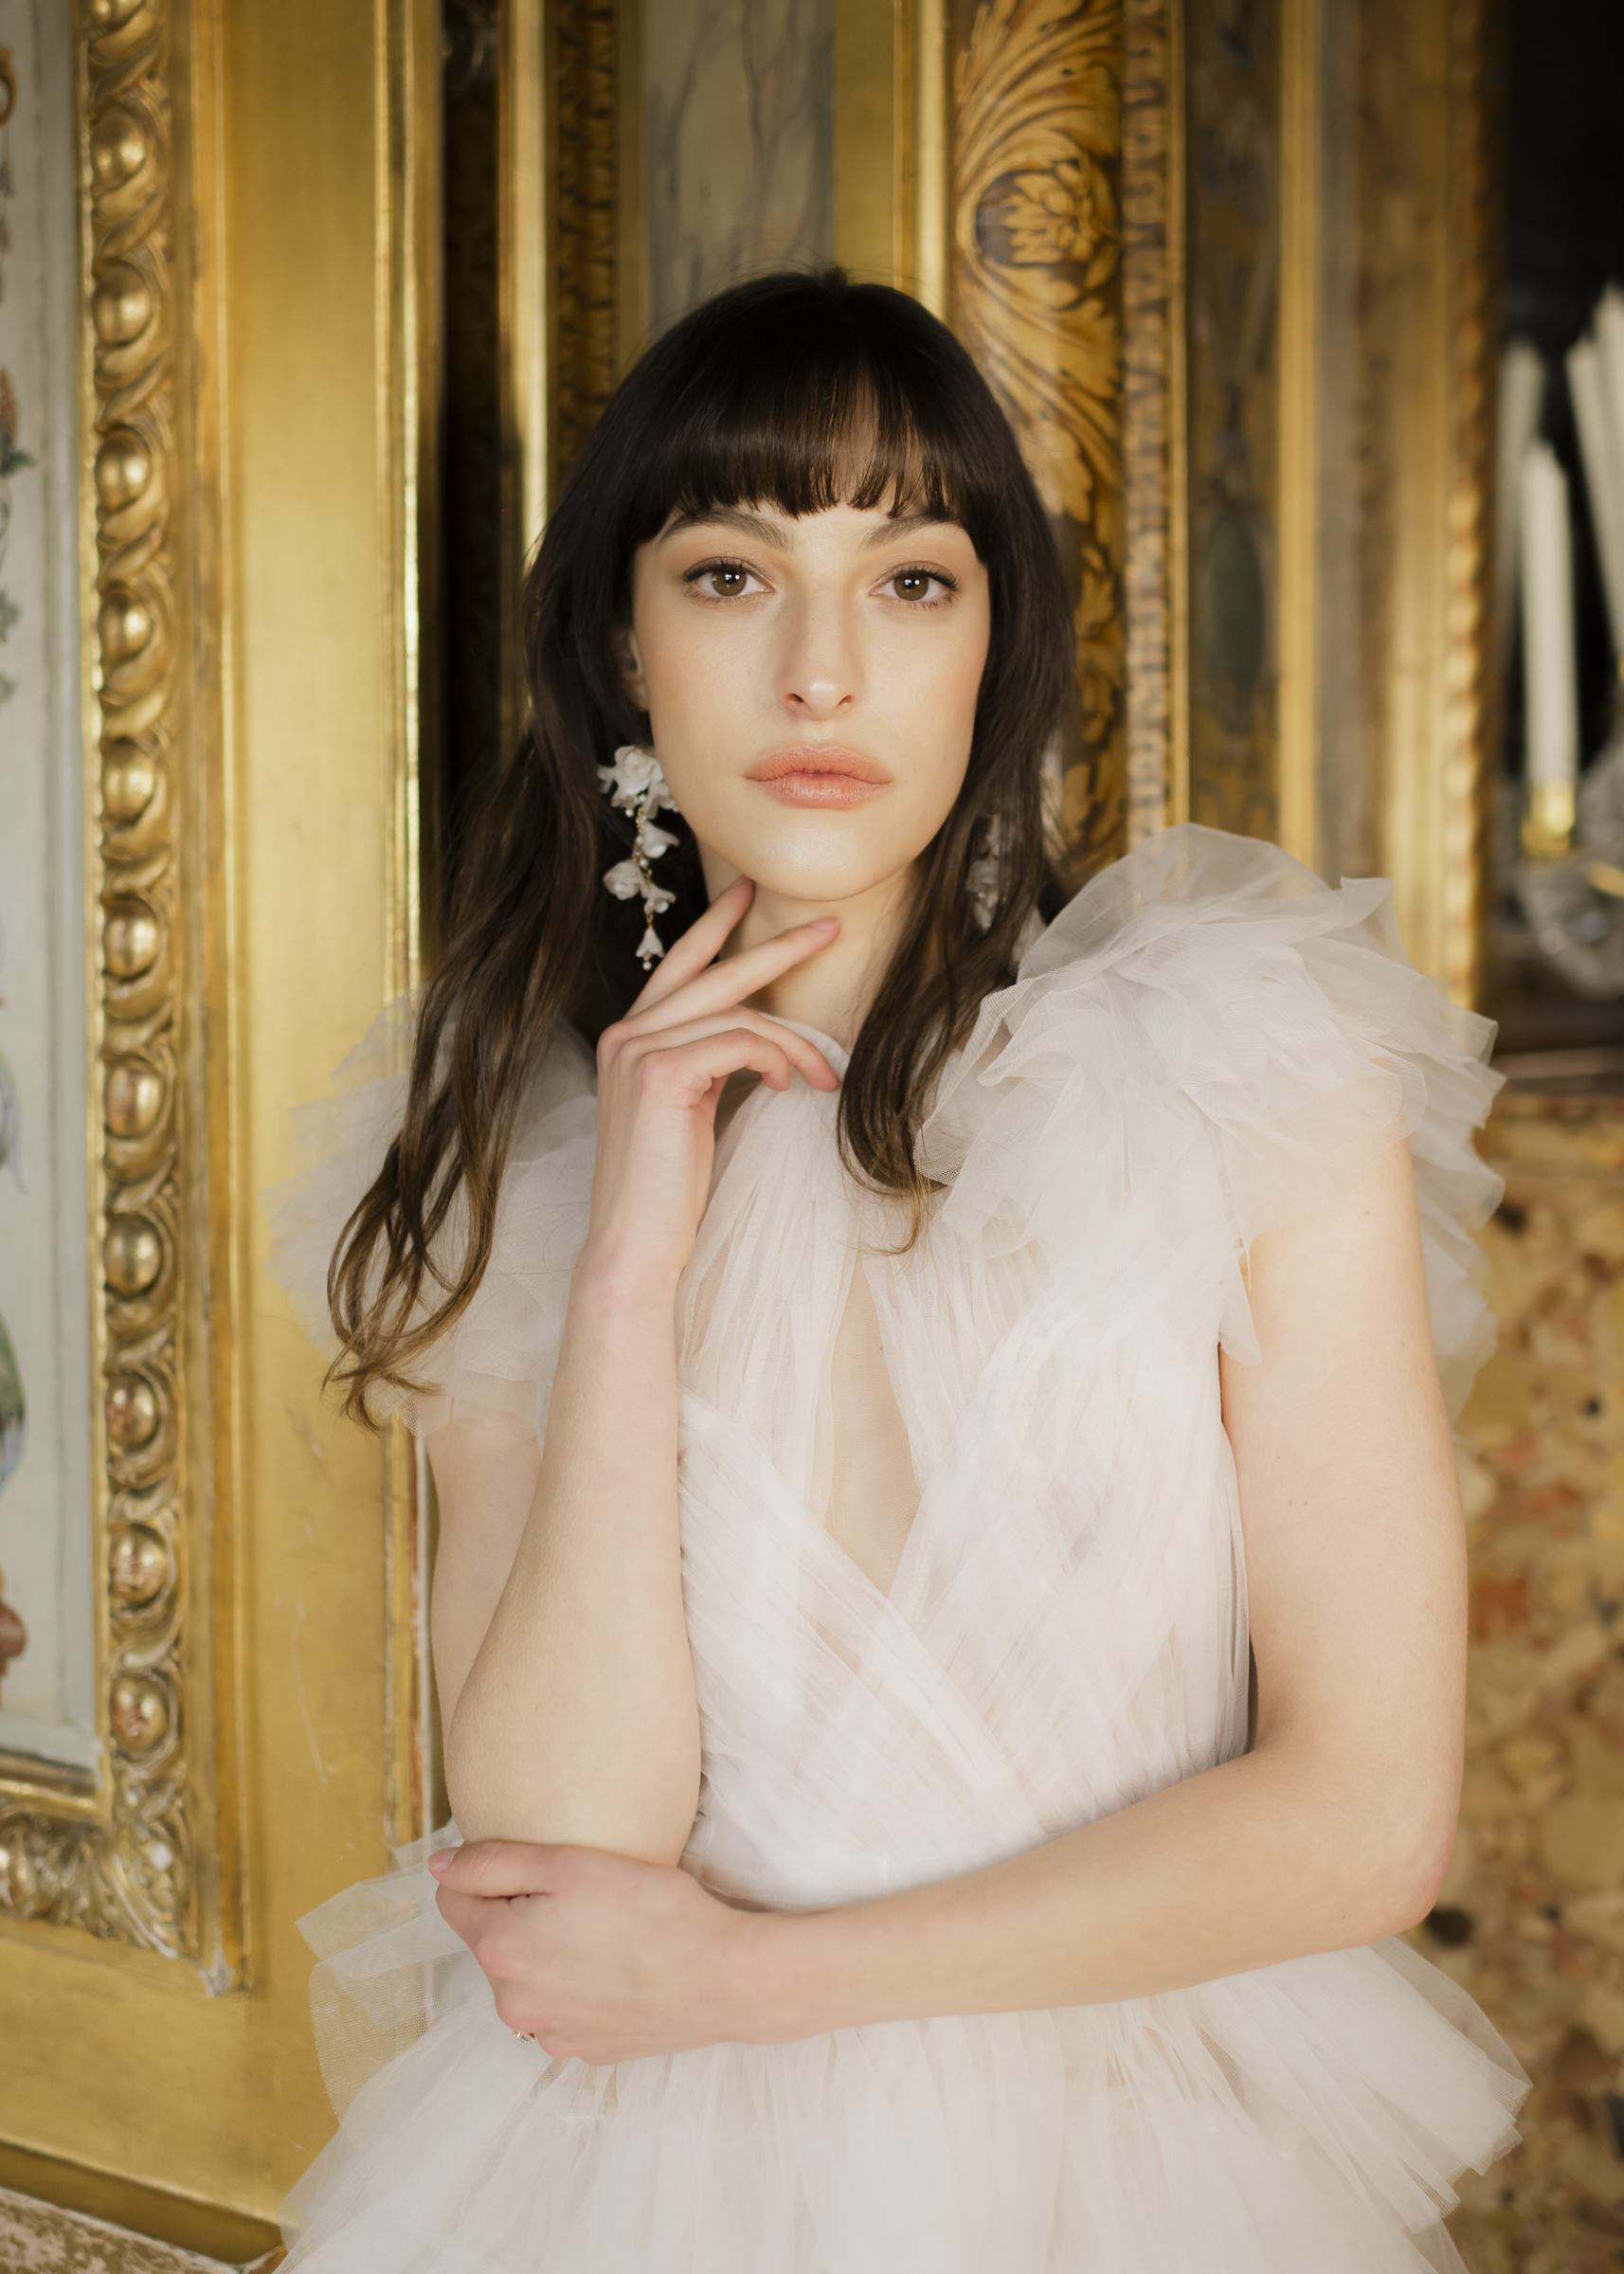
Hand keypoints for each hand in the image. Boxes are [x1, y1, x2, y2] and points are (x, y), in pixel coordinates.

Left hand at [429, 1838, 764, 2063]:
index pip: (455, 1900)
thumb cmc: (650, 1908)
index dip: (491, 1875)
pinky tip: (619, 1968)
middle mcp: (512, 2003)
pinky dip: (579, 1987)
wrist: (721, 1977)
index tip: (538, 1867)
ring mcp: (548, 2033)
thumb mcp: (568, 1863)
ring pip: (529, 1977)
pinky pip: (562, 2009)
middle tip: (583, 1896)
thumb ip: (492, 1862)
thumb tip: (438, 1865)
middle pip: (493, 1941)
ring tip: (606, 1932)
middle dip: (522, 1915)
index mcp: (499, 1950)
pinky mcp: (583, 2051)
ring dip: (550, 1953)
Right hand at [584, 878, 840, 1285]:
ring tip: (826, 1074)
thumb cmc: (669, 1191)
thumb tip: (762, 1041)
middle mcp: (625, 1035)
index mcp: (629, 1040)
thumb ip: (709, 1066)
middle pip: (711, 970)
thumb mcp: (691, 1113)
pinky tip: (790, 1087)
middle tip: (830, 926)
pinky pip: (741, 1042)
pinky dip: (778, 1059)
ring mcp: (636, 1050)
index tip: (748, 894)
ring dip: (796, 1043)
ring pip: (738, 1014)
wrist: (636, 1244)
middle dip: (776, 946)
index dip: (714, 927)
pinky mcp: (659, 1073)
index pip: (677, 967)